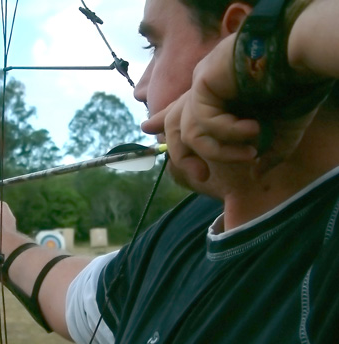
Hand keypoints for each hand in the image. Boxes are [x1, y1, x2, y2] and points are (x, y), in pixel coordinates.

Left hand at [142, 34, 319, 189]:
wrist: (302, 61)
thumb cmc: (294, 92)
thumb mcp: (280, 131)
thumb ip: (268, 153)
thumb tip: (257, 172)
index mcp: (215, 96)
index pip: (179, 111)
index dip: (162, 119)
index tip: (147, 127)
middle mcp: (203, 89)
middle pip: (174, 127)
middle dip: (182, 157)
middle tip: (201, 176)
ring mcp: (201, 83)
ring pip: (188, 133)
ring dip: (219, 152)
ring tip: (249, 153)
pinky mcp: (203, 81)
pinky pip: (204, 122)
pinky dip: (227, 133)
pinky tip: (252, 129)